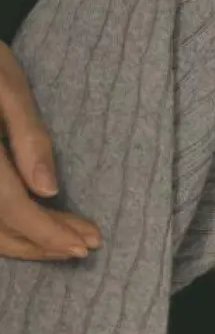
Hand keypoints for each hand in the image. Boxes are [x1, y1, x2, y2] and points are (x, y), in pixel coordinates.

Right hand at [0, 41, 101, 259]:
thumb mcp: (8, 87)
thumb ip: (28, 137)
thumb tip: (49, 191)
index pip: (11, 207)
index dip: (48, 231)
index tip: (86, 243)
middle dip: (44, 242)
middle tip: (86, 245)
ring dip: (27, 242)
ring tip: (68, 241)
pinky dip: (8, 231)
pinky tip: (35, 228)